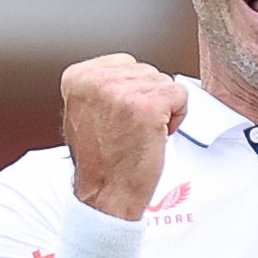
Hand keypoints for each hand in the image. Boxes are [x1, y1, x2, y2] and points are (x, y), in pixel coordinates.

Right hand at [60, 53, 187, 218]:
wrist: (106, 194)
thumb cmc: (101, 161)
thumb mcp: (85, 112)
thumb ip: (102, 88)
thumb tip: (129, 73)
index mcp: (77, 77)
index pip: (125, 63)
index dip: (132, 92)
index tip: (120, 118)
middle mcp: (97, 80)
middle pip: (147, 70)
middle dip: (147, 99)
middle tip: (131, 130)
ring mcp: (122, 92)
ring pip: (164, 82)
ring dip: (162, 109)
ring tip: (141, 134)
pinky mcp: (148, 105)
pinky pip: (180, 94)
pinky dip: (177, 116)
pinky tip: (157, 134)